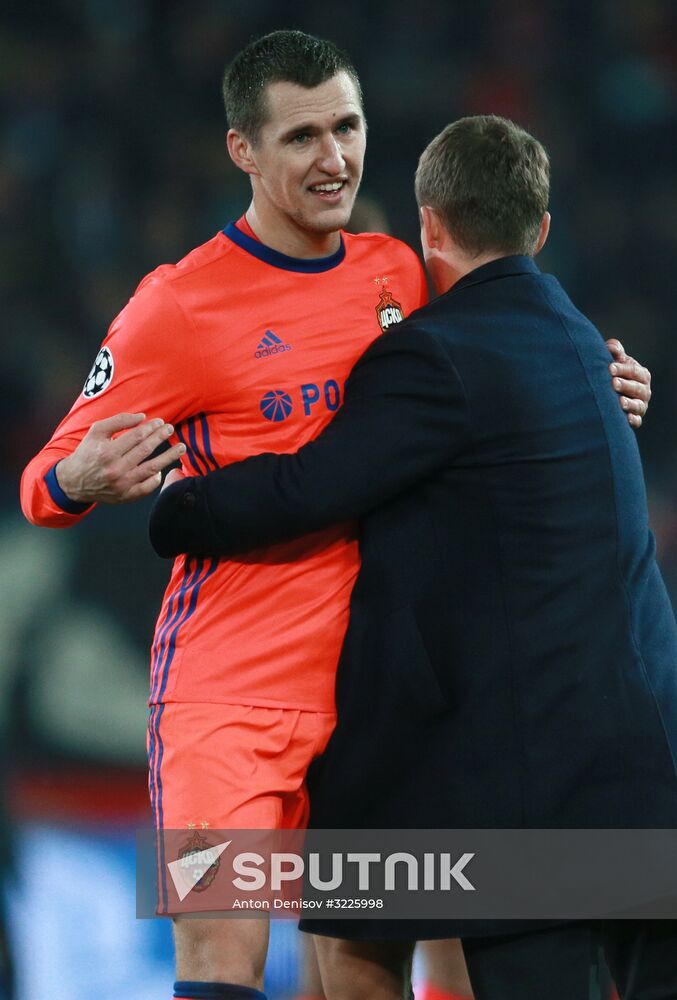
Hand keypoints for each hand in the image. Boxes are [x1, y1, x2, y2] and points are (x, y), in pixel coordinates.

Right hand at [55, 412, 185, 504]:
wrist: (74, 482)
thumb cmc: (87, 453)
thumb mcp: (96, 432)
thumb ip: (118, 421)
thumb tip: (142, 417)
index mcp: (107, 452)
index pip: (136, 437)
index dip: (151, 428)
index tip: (161, 422)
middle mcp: (115, 469)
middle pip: (145, 451)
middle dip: (161, 438)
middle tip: (171, 430)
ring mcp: (122, 485)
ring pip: (151, 469)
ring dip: (168, 457)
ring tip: (181, 448)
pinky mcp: (125, 496)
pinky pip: (147, 488)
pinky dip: (156, 479)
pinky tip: (161, 470)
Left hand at [606, 339, 650, 428]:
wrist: (610, 394)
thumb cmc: (614, 373)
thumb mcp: (616, 361)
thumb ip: (615, 351)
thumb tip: (610, 346)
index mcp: (641, 374)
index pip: (634, 371)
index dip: (623, 369)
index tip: (610, 368)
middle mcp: (644, 390)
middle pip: (637, 388)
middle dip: (626, 385)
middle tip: (613, 383)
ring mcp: (641, 405)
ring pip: (638, 405)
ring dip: (630, 404)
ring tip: (620, 402)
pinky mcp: (636, 418)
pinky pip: (637, 421)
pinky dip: (633, 420)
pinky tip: (626, 418)